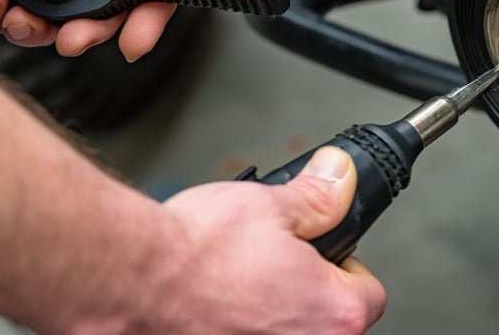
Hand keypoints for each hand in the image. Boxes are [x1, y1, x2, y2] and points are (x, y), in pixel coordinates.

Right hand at [160, 147, 387, 333]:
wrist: (130, 281)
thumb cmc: (195, 254)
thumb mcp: (270, 205)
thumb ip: (319, 197)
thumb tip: (340, 179)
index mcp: (334, 313)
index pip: (368, 294)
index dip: (345, 265)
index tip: (322, 253)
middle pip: (327, 319)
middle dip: (304, 290)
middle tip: (273, 265)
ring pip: (286, 333)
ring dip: (268, 314)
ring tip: (237, 284)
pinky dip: (235, 327)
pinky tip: (214, 308)